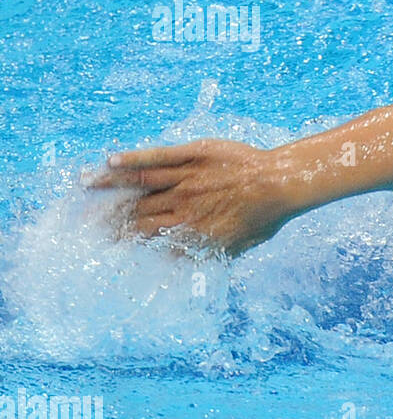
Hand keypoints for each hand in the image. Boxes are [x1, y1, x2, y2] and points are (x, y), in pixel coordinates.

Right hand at [87, 139, 290, 255]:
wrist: (282, 185)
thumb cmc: (265, 217)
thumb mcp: (239, 246)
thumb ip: (212, 255)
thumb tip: (189, 264)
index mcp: (190, 228)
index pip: (147, 234)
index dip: (124, 238)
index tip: (106, 241)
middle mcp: (182, 204)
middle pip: (136, 211)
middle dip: (109, 216)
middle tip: (85, 218)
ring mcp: (186, 178)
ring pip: (139, 182)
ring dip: (108, 184)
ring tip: (84, 183)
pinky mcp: (194, 154)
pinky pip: (158, 156)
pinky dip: (133, 159)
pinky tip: (112, 160)